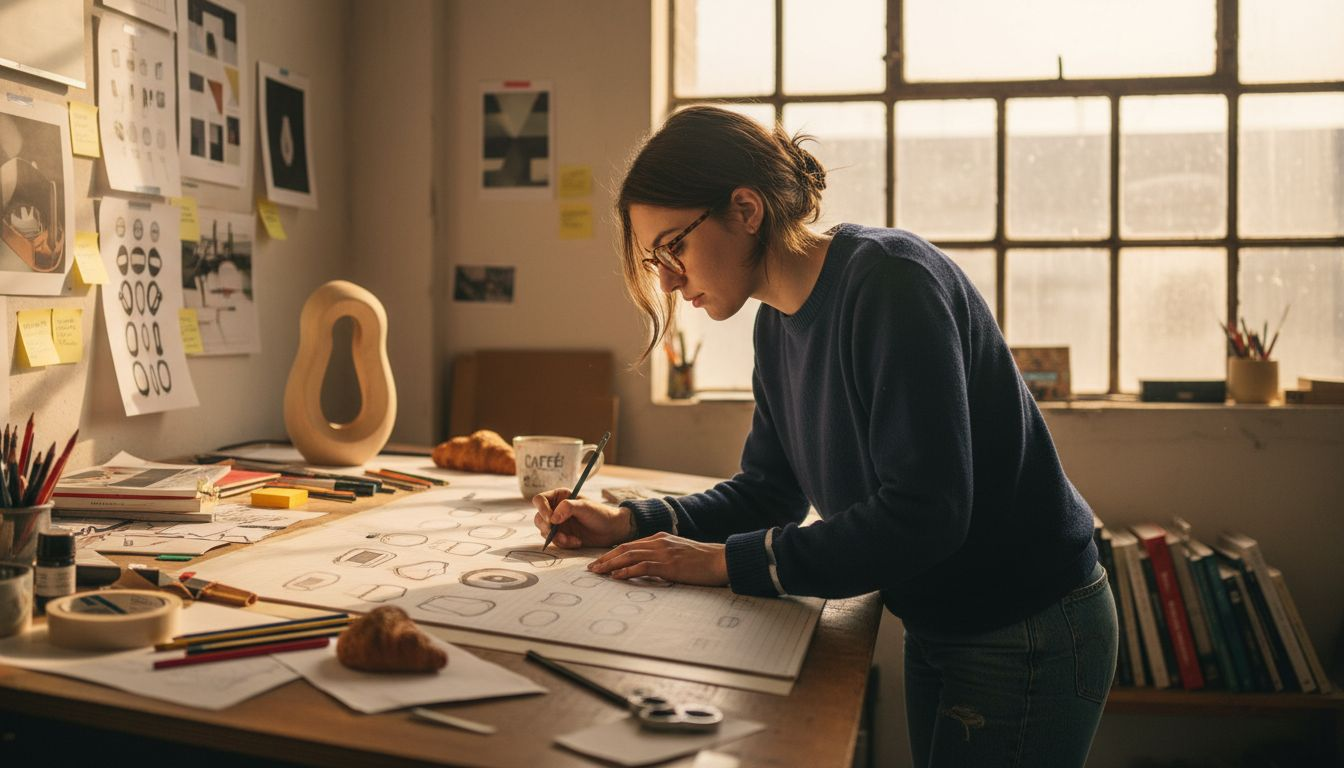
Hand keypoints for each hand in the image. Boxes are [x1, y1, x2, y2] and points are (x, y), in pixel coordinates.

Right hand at [532, 488, 632, 548]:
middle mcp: (555, 509)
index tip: (551, 520)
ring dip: (557, 538)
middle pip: (539, 518)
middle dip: (548, 528)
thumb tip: (552, 519)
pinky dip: (564, 543)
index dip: (542, 510)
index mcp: (560, 496)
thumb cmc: (600, 514)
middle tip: (559, 535)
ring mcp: (558, 523)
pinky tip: (577, 542)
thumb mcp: (585, 507)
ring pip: (544, 532)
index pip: (540, 500)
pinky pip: (554, 541)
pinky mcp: (562, 535)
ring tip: (573, 540)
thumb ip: (567, 508)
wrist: (612, 530)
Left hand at [587, 532, 727, 586]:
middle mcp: (659, 542)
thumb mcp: (679, 554)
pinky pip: (642, 566)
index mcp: (660, 538)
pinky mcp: (668, 565)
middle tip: (591, 568)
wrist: (720, 560)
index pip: (630, 544)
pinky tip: (616, 576)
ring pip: (629, 555)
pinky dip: (627, 571)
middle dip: (605, 558)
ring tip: (597, 572)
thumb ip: (662, 556)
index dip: (612, 553)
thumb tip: (647, 568)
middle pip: (625, 548)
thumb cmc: (702, 561)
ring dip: (610, 565)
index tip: (600, 562)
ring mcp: (663, 552)